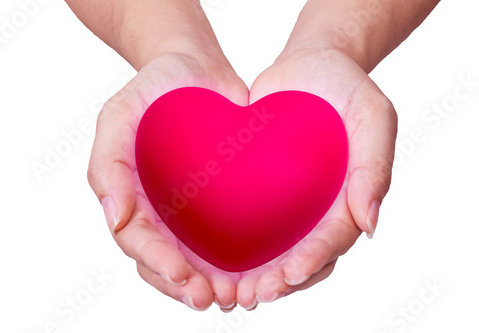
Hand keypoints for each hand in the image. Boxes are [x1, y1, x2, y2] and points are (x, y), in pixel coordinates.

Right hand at [88, 51, 247, 310]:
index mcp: (131, 199)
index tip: (184, 277)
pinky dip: (240, 259)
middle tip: (212, 297)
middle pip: (167, 262)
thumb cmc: (152, 90)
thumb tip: (115, 219)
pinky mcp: (223, 201)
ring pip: (198, 259)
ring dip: (213, 283)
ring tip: (237, 296)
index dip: (158, 264)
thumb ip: (108, 164)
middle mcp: (161, 211)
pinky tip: (259, 269)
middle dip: (186, 285)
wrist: (194, 68)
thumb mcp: (118, 116)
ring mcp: (192, 209)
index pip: (139, 243)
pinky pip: (229, 236)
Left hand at [236, 46, 397, 307]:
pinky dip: (237, 244)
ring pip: (277, 248)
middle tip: (254, 295)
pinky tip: (212, 257)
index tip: (289, 276)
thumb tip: (371, 225)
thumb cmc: (345, 86)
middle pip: (305, 255)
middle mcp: (321, 206)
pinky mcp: (264, 187)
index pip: (334, 238)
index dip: (314, 260)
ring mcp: (294, 200)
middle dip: (281, 280)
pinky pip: (253, 221)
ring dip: (258, 274)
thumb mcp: (373, 115)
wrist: (311, 62)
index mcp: (350, 196)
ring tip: (231, 292)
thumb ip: (376, 167)